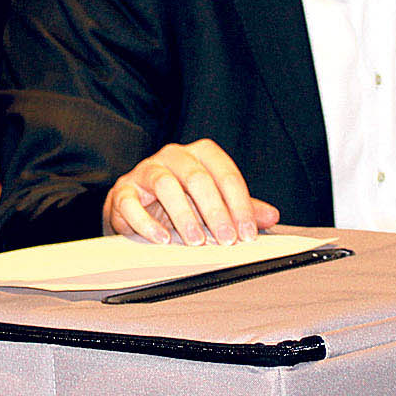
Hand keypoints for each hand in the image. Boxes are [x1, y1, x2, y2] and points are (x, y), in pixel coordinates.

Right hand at [103, 138, 278, 245]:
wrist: (136, 205)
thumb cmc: (179, 201)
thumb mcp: (213, 202)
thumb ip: (240, 207)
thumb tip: (271, 217)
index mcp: (200, 154)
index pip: (225, 172)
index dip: (239, 204)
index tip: (247, 233)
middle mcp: (174, 156)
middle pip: (197, 177)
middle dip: (215, 211)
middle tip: (226, 240)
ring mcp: (146, 170)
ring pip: (165, 184)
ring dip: (184, 215)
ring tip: (195, 241)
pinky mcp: (123, 190)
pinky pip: (132, 202)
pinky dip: (147, 222)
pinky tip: (162, 239)